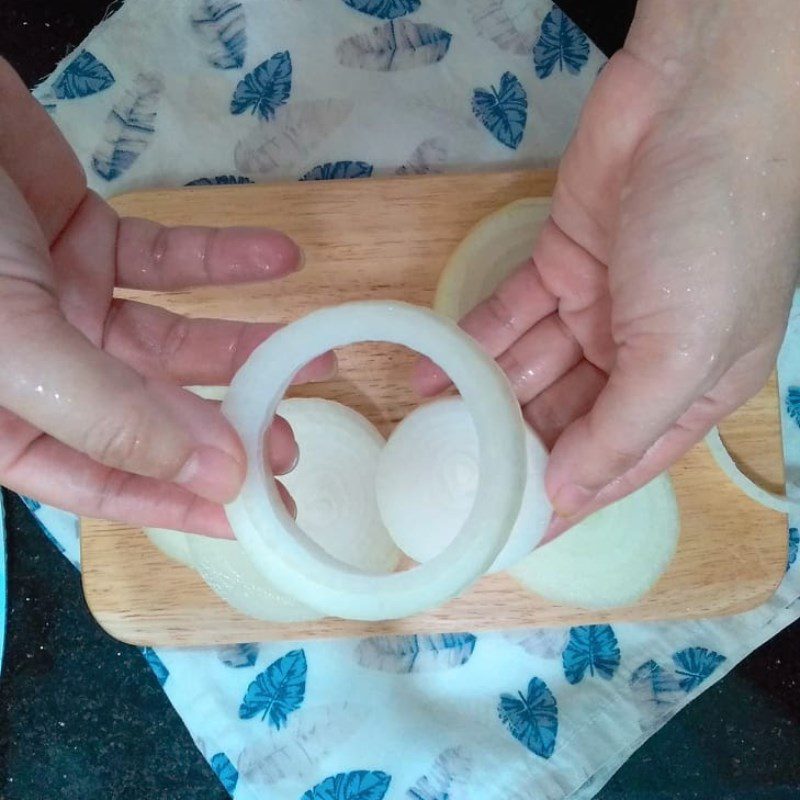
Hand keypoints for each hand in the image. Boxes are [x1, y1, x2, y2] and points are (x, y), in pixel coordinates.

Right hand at [0, 59, 333, 535]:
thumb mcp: (14, 338)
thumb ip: (106, 412)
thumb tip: (210, 475)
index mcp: (4, 416)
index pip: (99, 482)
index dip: (178, 502)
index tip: (251, 514)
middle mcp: (41, 369)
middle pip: (149, 415)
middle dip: (223, 428)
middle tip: (290, 442)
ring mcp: (68, 302)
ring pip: (171, 340)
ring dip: (243, 347)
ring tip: (316, 359)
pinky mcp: (92, 238)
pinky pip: (169, 258)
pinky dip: (226, 258)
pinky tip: (282, 256)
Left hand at [414, 1, 799, 533]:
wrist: (696, 105)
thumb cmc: (711, 241)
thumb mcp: (682, 353)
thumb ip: (622, 429)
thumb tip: (568, 492)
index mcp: (689, 387)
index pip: (621, 462)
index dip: (569, 499)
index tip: (516, 536)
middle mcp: (641, 353)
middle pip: (567, 420)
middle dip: (517, 449)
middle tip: (456, 482)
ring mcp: (597, 308)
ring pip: (531, 371)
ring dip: (483, 401)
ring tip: (429, 435)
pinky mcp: (557, 264)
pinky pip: (507, 318)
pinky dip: (472, 345)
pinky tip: (430, 376)